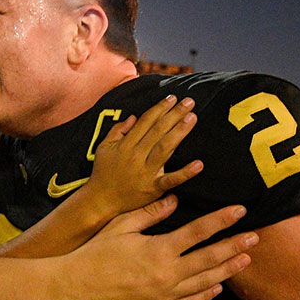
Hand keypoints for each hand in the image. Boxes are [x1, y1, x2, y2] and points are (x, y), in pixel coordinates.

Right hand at [62, 197, 255, 299]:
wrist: (75, 288)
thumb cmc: (95, 253)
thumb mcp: (121, 226)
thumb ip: (150, 214)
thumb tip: (175, 200)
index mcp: (159, 249)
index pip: (199, 231)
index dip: (221, 220)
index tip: (240, 211)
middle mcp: (166, 274)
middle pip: (210, 258)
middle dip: (234, 246)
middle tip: (256, 237)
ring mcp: (163, 296)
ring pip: (204, 282)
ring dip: (227, 270)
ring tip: (245, 260)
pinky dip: (205, 295)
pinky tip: (218, 287)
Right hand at [82, 95, 202, 215]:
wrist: (100, 200)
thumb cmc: (103, 172)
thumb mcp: (104, 147)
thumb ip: (117, 130)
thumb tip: (134, 117)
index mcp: (125, 145)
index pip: (146, 122)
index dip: (160, 108)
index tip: (172, 98)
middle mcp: (136, 155)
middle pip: (158, 131)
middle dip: (174, 114)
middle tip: (189, 102)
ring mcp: (145, 172)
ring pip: (165, 148)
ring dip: (179, 132)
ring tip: (192, 117)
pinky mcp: (153, 188)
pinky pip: (171, 180)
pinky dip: (185, 173)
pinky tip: (198, 164)